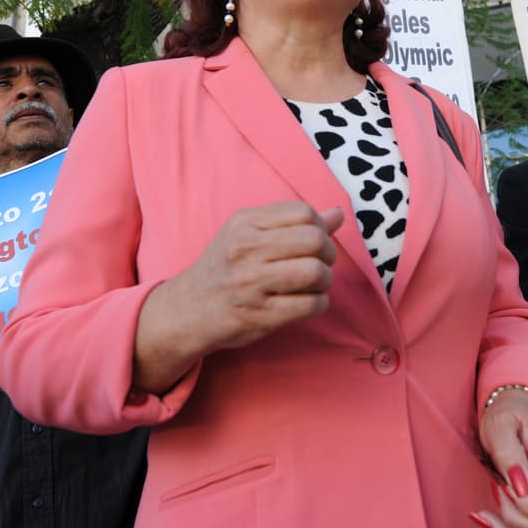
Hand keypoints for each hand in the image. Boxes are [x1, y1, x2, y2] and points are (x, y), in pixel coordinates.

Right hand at [176, 202, 342, 350]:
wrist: (189, 310)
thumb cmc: (225, 269)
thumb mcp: (249, 235)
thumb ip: (293, 224)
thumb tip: (338, 214)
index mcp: (245, 223)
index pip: (303, 213)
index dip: (320, 228)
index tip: (314, 243)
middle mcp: (246, 249)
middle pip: (314, 240)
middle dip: (328, 254)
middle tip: (320, 264)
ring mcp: (251, 283)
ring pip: (315, 272)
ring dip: (325, 280)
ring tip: (314, 284)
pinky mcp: (260, 314)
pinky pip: (310, 305)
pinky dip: (319, 303)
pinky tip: (308, 302)